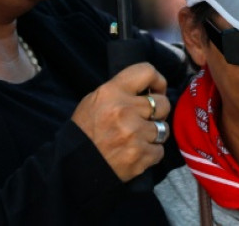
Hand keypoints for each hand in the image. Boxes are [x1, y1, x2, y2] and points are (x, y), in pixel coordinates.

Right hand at [71, 62, 171, 181]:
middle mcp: (124, 110)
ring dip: (154, 134)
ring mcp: (134, 134)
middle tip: (146, 119)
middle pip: (162, 103)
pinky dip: (151, 153)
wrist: (75, 166)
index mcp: (112, 92)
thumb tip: (147, 88)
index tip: (157, 90)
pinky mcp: (140, 155)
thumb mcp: (95, 101)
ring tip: (138, 137)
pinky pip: (160, 150)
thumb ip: (121, 91)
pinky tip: (136, 152)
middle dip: (158, 112)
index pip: (146, 72)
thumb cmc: (86, 131)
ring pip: (164, 128)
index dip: (157, 81)